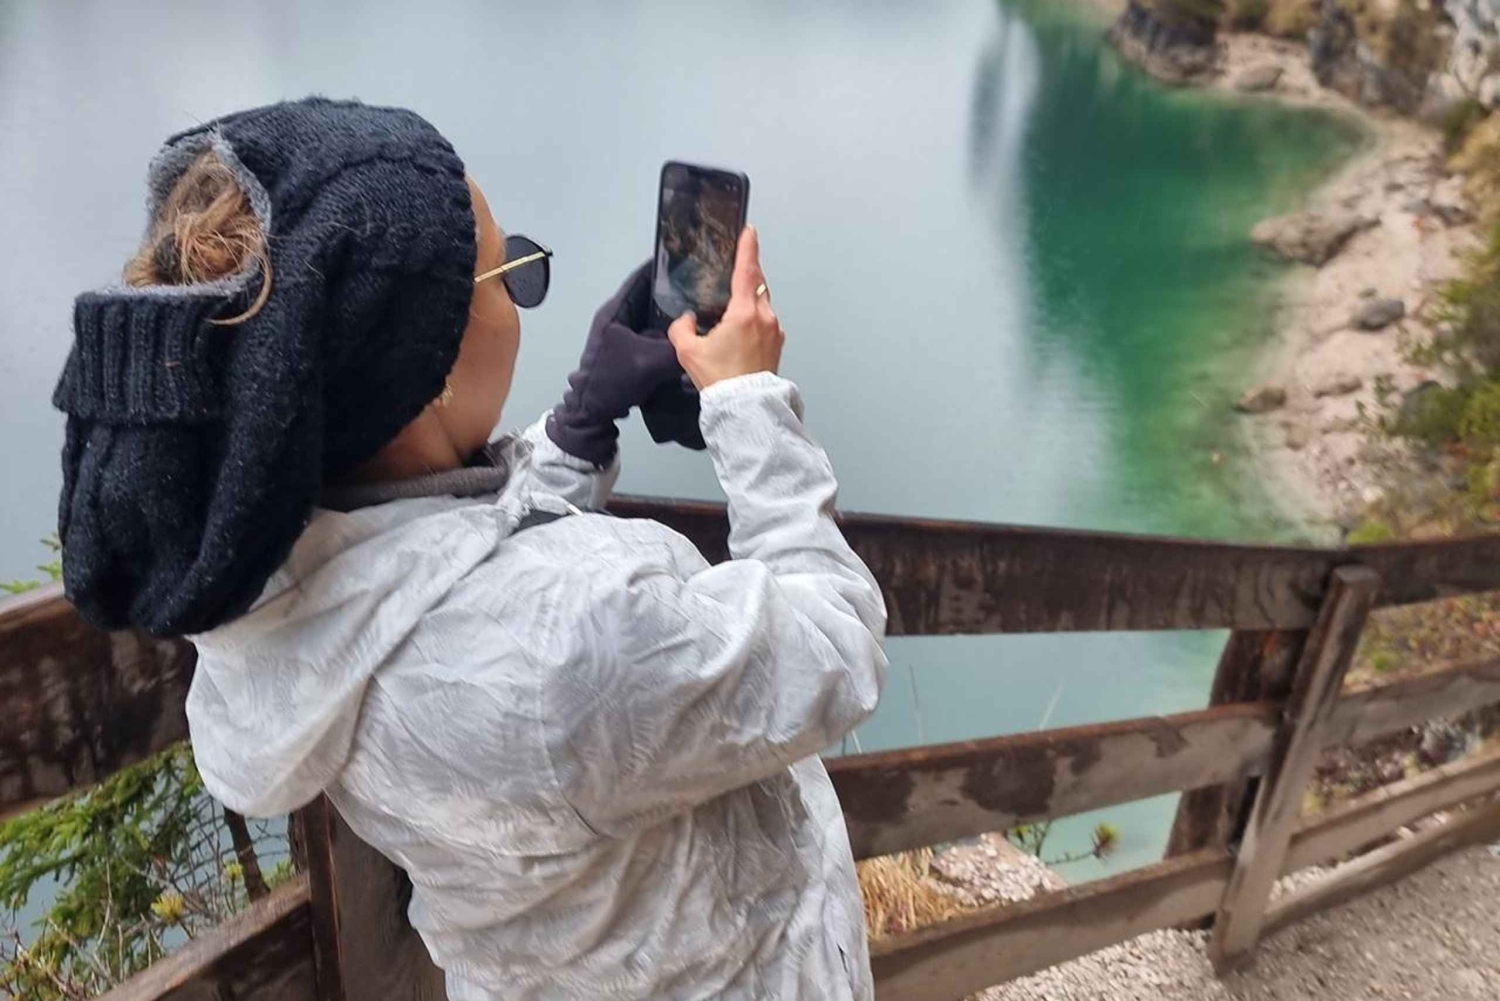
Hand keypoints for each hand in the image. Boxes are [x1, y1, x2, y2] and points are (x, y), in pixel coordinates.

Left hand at [546, 263, 683, 464]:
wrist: (592, 411)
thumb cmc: (613, 380)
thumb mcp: (649, 363)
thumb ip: (677, 350)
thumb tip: (703, 342)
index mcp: (617, 310)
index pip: (641, 277)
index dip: (663, 266)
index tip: (688, 260)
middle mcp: (619, 316)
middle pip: (650, 294)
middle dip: (674, 289)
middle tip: (703, 284)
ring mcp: (624, 333)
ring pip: (653, 314)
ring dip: (673, 312)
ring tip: (702, 306)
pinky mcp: (630, 348)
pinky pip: (654, 332)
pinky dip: (669, 330)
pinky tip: (689, 334)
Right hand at [669, 226, 783, 390]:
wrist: (745, 407)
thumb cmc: (720, 379)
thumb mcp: (688, 351)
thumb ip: (682, 328)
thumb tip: (687, 320)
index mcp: (744, 313)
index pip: (747, 270)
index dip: (747, 248)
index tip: (749, 231)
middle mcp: (764, 317)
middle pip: (757, 283)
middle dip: (748, 272)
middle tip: (736, 263)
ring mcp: (774, 331)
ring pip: (762, 303)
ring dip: (749, 298)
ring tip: (732, 304)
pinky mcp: (777, 344)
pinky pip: (766, 321)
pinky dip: (754, 317)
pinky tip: (740, 328)